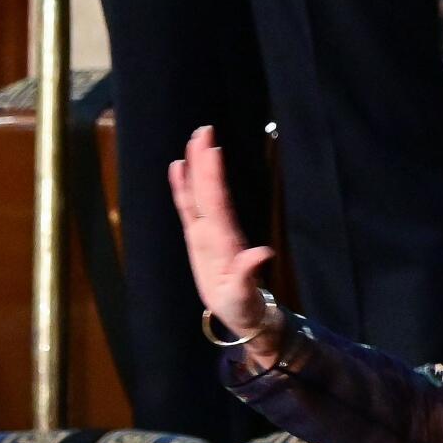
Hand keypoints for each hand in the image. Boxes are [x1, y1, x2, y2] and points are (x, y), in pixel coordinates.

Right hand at [168, 126, 278, 361]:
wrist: (243, 312)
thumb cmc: (243, 305)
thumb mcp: (244, 294)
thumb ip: (250, 273)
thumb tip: (263, 253)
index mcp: (223, 241)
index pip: (216, 202)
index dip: (212, 176)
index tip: (212, 148)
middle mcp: (216, 231)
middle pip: (209, 190)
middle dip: (206, 161)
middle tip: (203, 130)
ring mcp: (208, 233)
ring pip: (200, 195)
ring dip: (197, 168)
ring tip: (193, 141)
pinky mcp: (199, 238)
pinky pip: (189, 208)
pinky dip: (183, 188)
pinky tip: (179, 168)